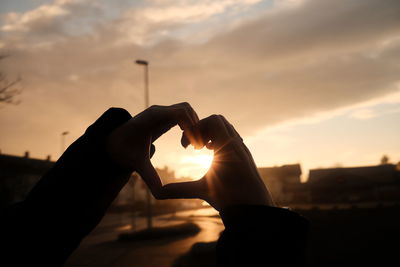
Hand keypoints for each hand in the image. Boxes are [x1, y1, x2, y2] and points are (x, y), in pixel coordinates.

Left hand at [106, 102, 199, 192]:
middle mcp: (157, 111)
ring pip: (186, 110)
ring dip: (193, 125)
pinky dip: (188, 126)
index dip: (191, 128)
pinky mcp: (163, 116)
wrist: (112, 143)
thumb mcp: (137, 165)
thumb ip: (150, 177)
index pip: (180, 113)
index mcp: (152, 118)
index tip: (194, 146)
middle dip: (195, 126)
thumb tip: (160, 194)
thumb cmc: (124, 153)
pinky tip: (185, 143)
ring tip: (190, 146)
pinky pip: (182, 115)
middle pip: (186, 109)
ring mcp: (160, 111)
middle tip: (196, 148)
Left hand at [142, 114, 274, 210]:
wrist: (248, 205)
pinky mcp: (234, 143)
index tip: (186, 148)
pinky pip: (218, 124)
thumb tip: (160, 192)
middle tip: (187, 146)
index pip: (209, 130)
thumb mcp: (198, 189)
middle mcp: (229, 143)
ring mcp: (234, 142)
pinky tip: (203, 149)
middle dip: (196, 129)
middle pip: (212, 121)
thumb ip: (180, 188)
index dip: (195, 133)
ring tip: (196, 148)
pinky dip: (207, 130)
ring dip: (202, 128)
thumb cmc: (228, 198)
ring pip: (216, 119)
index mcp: (223, 150)